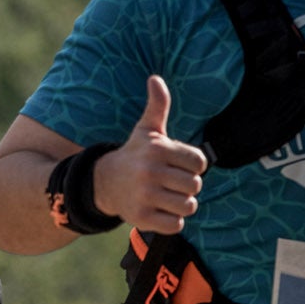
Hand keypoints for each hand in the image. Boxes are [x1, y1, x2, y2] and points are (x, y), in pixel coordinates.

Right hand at [94, 77, 206, 233]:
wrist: (104, 182)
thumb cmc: (135, 155)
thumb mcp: (146, 129)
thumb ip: (158, 105)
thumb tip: (155, 79)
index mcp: (157, 149)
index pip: (200, 163)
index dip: (193, 166)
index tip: (178, 166)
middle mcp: (150, 172)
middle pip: (195, 186)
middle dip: (188, 186)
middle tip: (172, 183)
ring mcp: (145, 196)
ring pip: (188, 206)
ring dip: (182, 205)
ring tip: (168, 198)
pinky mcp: (141, 218)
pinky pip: (176, 224)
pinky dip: (172, 221)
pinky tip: (160, 211)